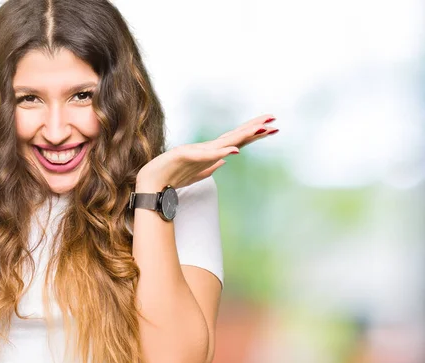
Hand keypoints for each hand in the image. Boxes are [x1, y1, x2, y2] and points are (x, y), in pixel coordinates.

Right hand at [136, 114, 277, 190]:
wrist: (151, 182)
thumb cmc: (171, 177)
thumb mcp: (196, 175)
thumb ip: (209, 168)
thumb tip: (224, 162)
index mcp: (210, 153)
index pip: (236, 141)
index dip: (254, 134)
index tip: (271, 128)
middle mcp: (206, 149)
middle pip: (234, 137)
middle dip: (254, 128)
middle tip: (273, 119)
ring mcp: (196, 151)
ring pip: (224, 142)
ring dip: (242, 136)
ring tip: (260, 129)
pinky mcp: (185, 156)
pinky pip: (206, 156)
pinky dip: (220, 153)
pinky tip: (233, 152)